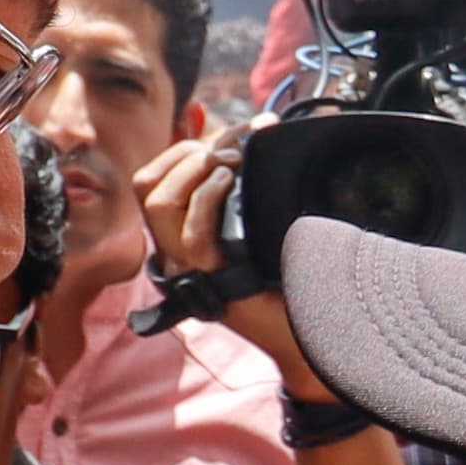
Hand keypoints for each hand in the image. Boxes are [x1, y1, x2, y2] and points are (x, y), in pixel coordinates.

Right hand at [134, 130, 312, 385]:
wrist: (319, 330)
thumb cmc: (293, 275)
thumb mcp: (262, 223)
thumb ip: (244, 190)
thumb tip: (243, 138)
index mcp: (182, 237)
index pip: (152, 180)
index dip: (184, 148)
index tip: (229, 134)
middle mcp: (177, 253)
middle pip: (147, 185)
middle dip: (190, 150)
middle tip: (236, 143)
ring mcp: (190, 270)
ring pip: (158, 203)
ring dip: (197, 168)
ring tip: (233, 162)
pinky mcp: (213, 282)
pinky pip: (192, 232)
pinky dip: (210, 196)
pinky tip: (235, 182)